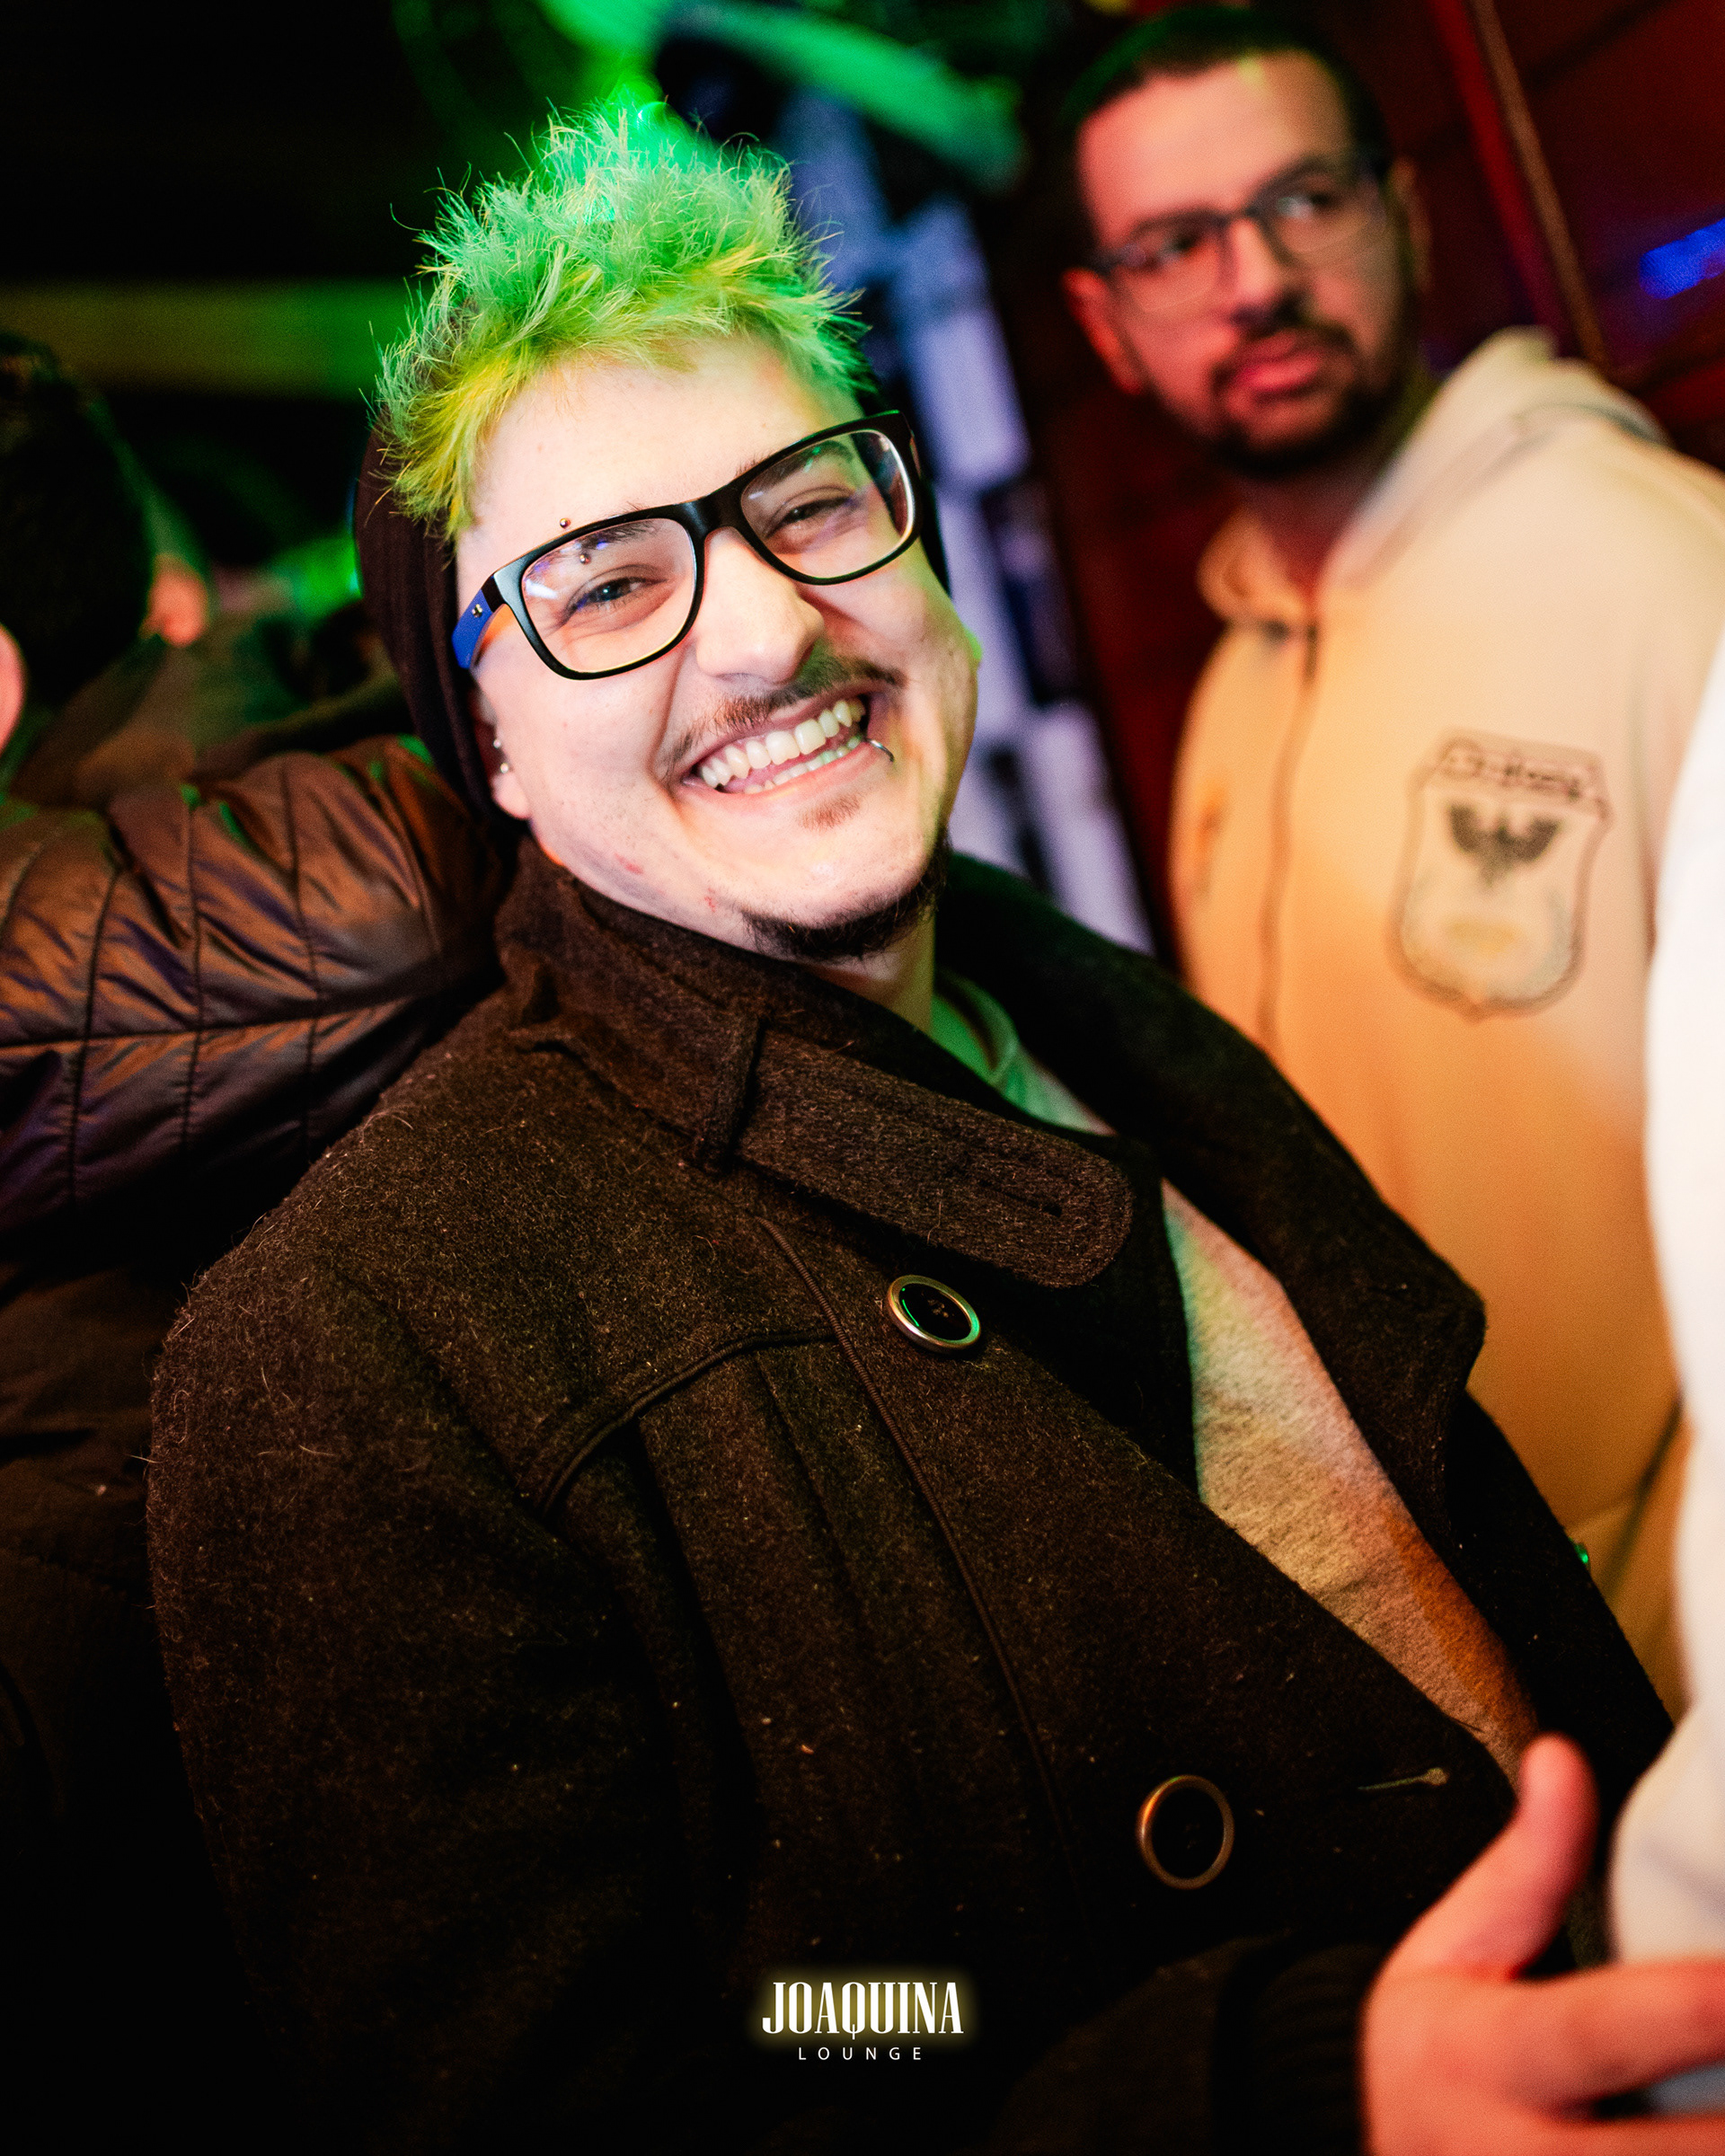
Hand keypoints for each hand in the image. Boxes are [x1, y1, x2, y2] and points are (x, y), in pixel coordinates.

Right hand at [1361, 1733, 1724, 2151]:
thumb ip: (1530, 1861)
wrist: (1357, 2138)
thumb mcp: (1459, 1942)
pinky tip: (1715, 2126)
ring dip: (1721, 2140)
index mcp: (1491, 2054)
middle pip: (1671, 2153)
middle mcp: (1526, 2155)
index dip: (1682, 2015)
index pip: (1598, 2033)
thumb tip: (1561, 1761)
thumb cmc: (1427, 2046)